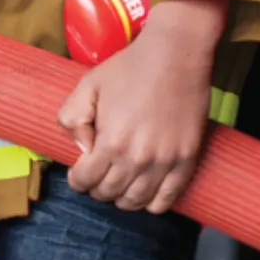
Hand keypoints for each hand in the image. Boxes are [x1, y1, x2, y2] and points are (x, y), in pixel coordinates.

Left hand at [57, 0, 225, 214]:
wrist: (176, 55)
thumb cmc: (130, 68)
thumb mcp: (87, 85)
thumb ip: (72, 119)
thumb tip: (81, 149)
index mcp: (111, 142)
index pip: (85, 181)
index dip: (77, 180)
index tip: (79, 173)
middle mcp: (137, 159)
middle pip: (109, 193)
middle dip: (97, 188)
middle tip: (98, 177)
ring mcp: (165, 162)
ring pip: (136, 201)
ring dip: (122, 199)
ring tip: (119, 185)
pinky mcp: (186, 160)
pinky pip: (167, 199)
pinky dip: (152, 204)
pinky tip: (145, 194)